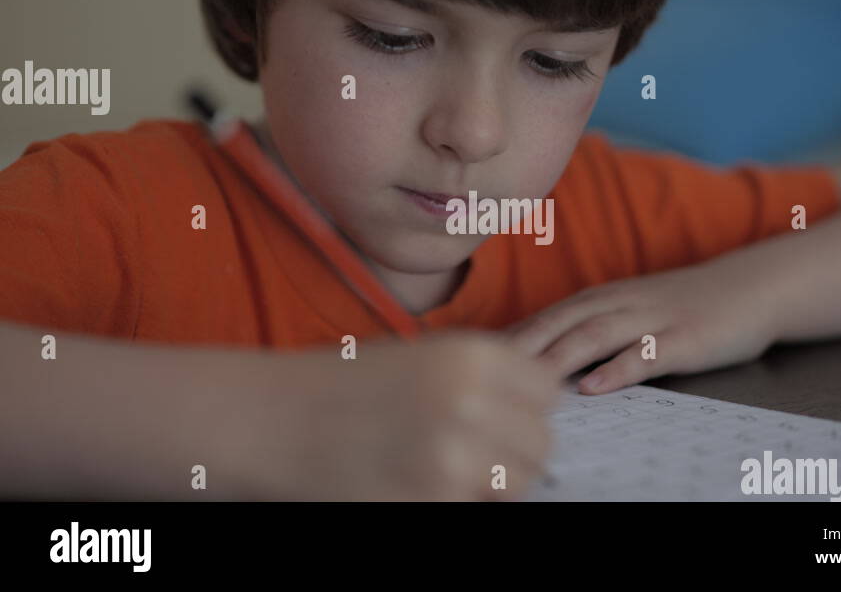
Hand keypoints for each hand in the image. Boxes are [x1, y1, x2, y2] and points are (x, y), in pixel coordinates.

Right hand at [216, 331, 561, 500]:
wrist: (270, 420)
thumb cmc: (343, 385)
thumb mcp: (423, 358)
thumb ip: (484, 380)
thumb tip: (534, 413)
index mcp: (471, 355)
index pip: (547, 391)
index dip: (526, 407)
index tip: (504, 417)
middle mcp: (470, 402)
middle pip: (539, 442)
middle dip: (515, 451)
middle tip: (476, 453)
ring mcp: (452, 458)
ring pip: (516, 482)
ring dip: (492, 482)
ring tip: (447, 470)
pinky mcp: (431, 502)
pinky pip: (474, 508)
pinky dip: (456, 502)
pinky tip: (419, 485)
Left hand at [504, 263, 778, 394]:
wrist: (749, 287)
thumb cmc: (677, 307)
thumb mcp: (625, 311)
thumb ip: (582, 329)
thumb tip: (530, 356)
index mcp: (599, 300)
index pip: (541, 318)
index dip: (504, 340)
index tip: (466, 362)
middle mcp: (618, 304)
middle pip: (559, 323)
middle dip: (518, 347)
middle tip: (480, 372)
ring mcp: (652, 319)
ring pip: (595, 335)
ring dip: (558, 356)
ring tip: (525, 380)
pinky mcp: (685, 338)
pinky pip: (648, 354)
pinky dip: (619, 369)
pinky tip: (595, 387)